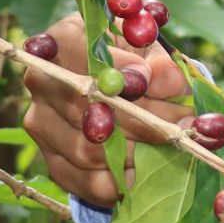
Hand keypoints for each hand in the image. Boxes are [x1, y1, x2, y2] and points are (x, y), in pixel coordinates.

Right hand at [17, 11, 192, 207]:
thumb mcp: (151, 54)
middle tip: (181, 125)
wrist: (121, 97)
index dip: (115, 69)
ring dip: (137, 152)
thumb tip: (170, 81)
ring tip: (172, 146)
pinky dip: (124, 181)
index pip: (78, 53)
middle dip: (140, 119)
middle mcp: (42, 82)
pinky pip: (90, 182)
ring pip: (88, 150)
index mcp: (62, 41)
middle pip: (84, 107)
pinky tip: (148, 169)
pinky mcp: (54, 164)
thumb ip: (160, 64)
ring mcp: (42, 125)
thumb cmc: (135, 65)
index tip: (147, 79)